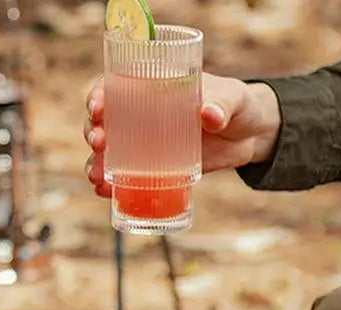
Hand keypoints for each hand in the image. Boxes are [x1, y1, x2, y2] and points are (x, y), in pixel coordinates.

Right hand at [84, 73, 281, 197]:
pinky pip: (121, 177)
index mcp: (152, 88)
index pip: (114, 87)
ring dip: (95, 164)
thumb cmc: (237, 105)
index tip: (98, 108)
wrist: (248, 137)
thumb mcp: (233, 98)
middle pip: (102, 122)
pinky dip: (109, 185)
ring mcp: (141, 145)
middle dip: (92, 133)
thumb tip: (210, 115)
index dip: (98, 95)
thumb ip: (223, 103)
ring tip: (97, 176)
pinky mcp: (150, 169)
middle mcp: (139, 116)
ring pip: (106, 154)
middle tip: (99, 143)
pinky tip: (105, 192)